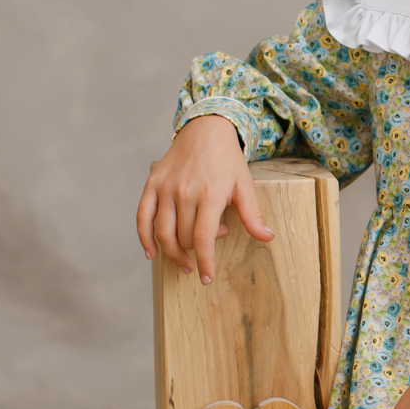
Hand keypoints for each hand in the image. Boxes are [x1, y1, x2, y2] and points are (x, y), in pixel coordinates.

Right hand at [136, 115, 273, 281]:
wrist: (206, 130)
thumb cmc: (227, 160)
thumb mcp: (245, 185)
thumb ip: (253, 215)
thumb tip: (267, 238)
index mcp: (210, 194)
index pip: (202, 239)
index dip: (205, 262)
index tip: (207, 279)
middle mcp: (184, 192)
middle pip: (183, 238)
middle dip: (196, 250)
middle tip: (210, 239)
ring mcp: (165, 188)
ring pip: (163, 232)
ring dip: (172, 253)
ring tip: (184, 262)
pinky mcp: (152, 184)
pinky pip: (143, 217)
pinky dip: (145, 238)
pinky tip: (152, 253)